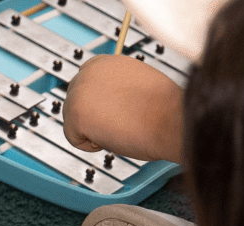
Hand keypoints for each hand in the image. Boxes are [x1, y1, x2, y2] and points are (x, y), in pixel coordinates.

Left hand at [62, 55, 185, 162]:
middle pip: (74, 101)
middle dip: (91, 116)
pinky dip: (91, 145)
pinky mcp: (76, 113)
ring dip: (92, 130)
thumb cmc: (163, 106)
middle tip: (116, 123)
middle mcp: (88, 71)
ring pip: (72, 120)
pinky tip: (112, 137)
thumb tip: (105, 97)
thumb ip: (114, 85)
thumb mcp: (136, 82)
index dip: (95, 102)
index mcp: (104, 62)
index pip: (84, 83)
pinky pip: (73, 138)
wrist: (171, 119)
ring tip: (119, 127)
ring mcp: (79, 92)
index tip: (108, 112)